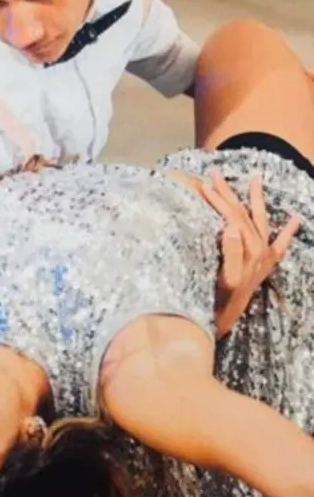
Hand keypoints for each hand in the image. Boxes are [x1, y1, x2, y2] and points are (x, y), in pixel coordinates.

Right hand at [200, 169, 301, 335]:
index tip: (202, 184)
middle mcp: (259, 249)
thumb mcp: (224, 279)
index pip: (231, 216)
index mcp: (248, 248)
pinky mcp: (266, 265)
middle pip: (243, 213)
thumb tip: (230, 225)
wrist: (227, 322)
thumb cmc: (221, 302)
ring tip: (256, 179)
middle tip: (214, 174)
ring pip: (260, 220)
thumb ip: (230, 253)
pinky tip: (295, 218)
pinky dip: (288, 230)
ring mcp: (264, 256)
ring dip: (256, 199)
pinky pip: (281, 244)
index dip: (217, 199)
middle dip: (228, 193)